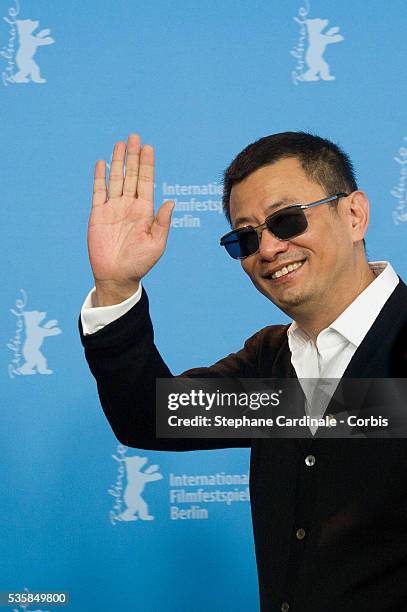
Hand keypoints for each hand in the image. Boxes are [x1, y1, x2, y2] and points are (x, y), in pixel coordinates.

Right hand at [88, 134, 173, 304]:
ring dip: (118, 162)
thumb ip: (162, 223)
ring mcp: (113, 209)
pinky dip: (100, 178)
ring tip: (120, 143)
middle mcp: (129, 206)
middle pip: (132, 176)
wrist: (117, 276)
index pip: (147, 182)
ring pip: (116, 180)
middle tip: (135, 137)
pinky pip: (99, 192)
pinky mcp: (98, 215)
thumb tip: (171, 202)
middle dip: (134, 157)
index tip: (149, 148)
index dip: (147, 165)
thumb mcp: (156, 244)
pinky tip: (102, 163)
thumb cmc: (140, 263)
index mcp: (145, 211)